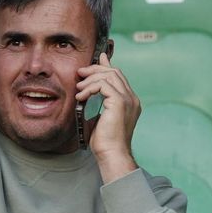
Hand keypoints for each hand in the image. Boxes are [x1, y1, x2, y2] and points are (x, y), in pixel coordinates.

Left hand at [76, 51, 140, 181]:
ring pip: (109, 76)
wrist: (111, 153)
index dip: (107, 66)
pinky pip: (103, 85)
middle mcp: (132, 98)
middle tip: (80, 73)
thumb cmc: (105, 141)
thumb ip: (98, 101)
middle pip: (115, 72)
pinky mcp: (120, 102)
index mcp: (130, 102)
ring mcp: (128, 99)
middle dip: (96, 69)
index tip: (97, 59)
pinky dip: (90, 88)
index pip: (119, 77)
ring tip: (79, 88)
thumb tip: (90, 90)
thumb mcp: (100, 115)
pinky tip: (81, 96)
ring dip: (90, 79)